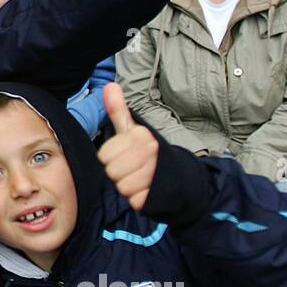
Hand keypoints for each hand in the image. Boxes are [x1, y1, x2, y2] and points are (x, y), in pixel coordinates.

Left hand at [97, 83, 158, 210]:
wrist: (182, 177)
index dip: (111, 157)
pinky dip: (138, 198)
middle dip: (118, 172)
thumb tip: (109, 85)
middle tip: (133, 168)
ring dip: (128, 186)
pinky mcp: (158, 194)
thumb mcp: (133, 129)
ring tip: (142, 178)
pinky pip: (133, 200)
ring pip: (121, 186)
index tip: (125, 154)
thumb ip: (118, 110)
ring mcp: (155, 173)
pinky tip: (148, 190)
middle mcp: (150, 151)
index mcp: (141, 135)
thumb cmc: (149, 151)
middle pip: (111, 171)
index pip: (104, 155)